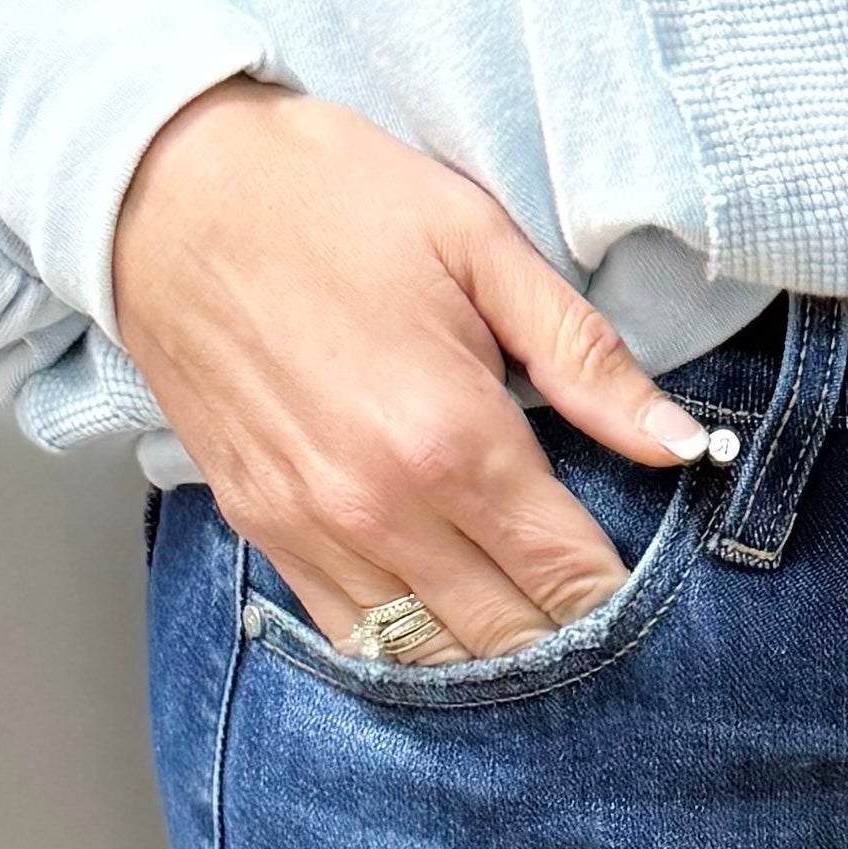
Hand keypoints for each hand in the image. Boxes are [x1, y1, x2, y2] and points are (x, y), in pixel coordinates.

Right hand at [112, 80, 717, 659]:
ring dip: (494, 659)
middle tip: (608, 623)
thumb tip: (681, 444)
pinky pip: (356, 641)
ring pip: (434, 660)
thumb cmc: (329, 199)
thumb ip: (586, 357)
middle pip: (512, 638)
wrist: (165, 188)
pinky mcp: (266, 533)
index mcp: (452, 438)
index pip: (570, 576)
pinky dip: (413, 652)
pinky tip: (451, 629)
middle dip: (570, 640)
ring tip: (536, 634)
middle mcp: (383, 509)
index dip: (623, 596)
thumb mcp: (479, 244)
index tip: (648, 587)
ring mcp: (317, 532)